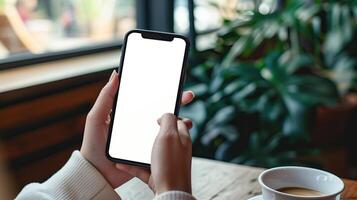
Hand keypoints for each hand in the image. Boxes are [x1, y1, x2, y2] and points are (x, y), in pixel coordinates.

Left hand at [80, 70, 194, 187]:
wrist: (97, 174)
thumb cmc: (93, 145)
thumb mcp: (96, 118)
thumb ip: (105, 97)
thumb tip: (116, 75)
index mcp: (127, 113)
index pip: (146, 99)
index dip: (160, 91)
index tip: (172, 83)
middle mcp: (138, 123)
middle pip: (159, 110)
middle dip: (175, 102)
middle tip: (187, 96)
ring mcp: (144, 137)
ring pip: (165, 126)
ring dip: (178, 121)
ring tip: (186, 120)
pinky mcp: (148, 150)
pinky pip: (163, 142)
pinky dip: (173, 138)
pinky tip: (181, 135)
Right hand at [116, 114, 192, 193]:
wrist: (169, 193)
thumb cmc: (171, 166)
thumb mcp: (169, 135)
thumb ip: (168, 119)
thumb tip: (165, 115)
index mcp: (182, 138)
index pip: (178, 121)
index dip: (167, 117)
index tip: (155, 116)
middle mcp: (176, 150)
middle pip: (163, 136)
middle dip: (150, 133)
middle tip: (140, 131)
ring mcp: (167, 163)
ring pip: (150, 152)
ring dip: (138, 151)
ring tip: (127, 147)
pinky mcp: (158, 174)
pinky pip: (142, 168)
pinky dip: (132, 166)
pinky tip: (121, 164)